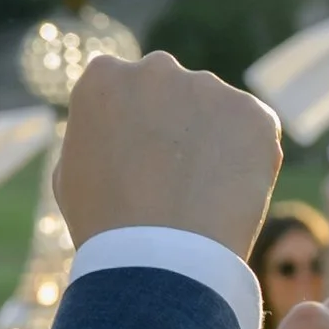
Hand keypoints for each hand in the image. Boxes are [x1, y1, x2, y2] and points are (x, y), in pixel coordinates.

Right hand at [54, 50, 279, 258]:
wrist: (159, 259)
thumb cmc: (105, 226)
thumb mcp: (72, 172)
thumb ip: (95, 134)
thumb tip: (114, 126)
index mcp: (104, 76)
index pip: (126, 89)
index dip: (136, 126)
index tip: (142, 159)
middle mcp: (156, 68)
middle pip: (173, 92)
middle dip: (178, 124)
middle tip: (177, 178)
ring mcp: (208, 87)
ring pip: (217, 112)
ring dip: (215, 141)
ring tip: (203, 196)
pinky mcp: (253, 114)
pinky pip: (255, 133)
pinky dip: (250, 160)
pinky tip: (230, 196)